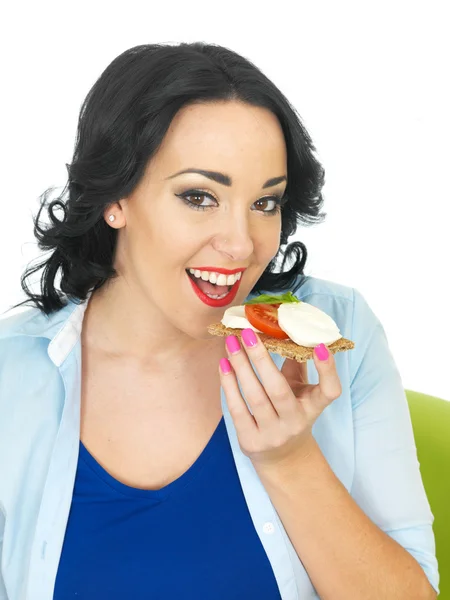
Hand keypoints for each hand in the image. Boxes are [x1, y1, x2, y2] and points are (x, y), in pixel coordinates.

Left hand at [218, 328, 342, 470]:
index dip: (328, 370)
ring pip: (254, 397)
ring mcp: (273, 434)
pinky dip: (229, 385)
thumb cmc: (290, 411)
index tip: (321, 346)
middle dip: (261, 358)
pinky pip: (237, 409)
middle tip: (247, 333)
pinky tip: (224, 364)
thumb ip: (295, 363)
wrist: (282, 457)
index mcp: (314, 407)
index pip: (330, 392)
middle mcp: (296, 422)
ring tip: (231, 344)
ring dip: (240, 367)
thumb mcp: (300, 390)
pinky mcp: (251, 441)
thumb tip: (280, 328)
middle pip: (278, 389)